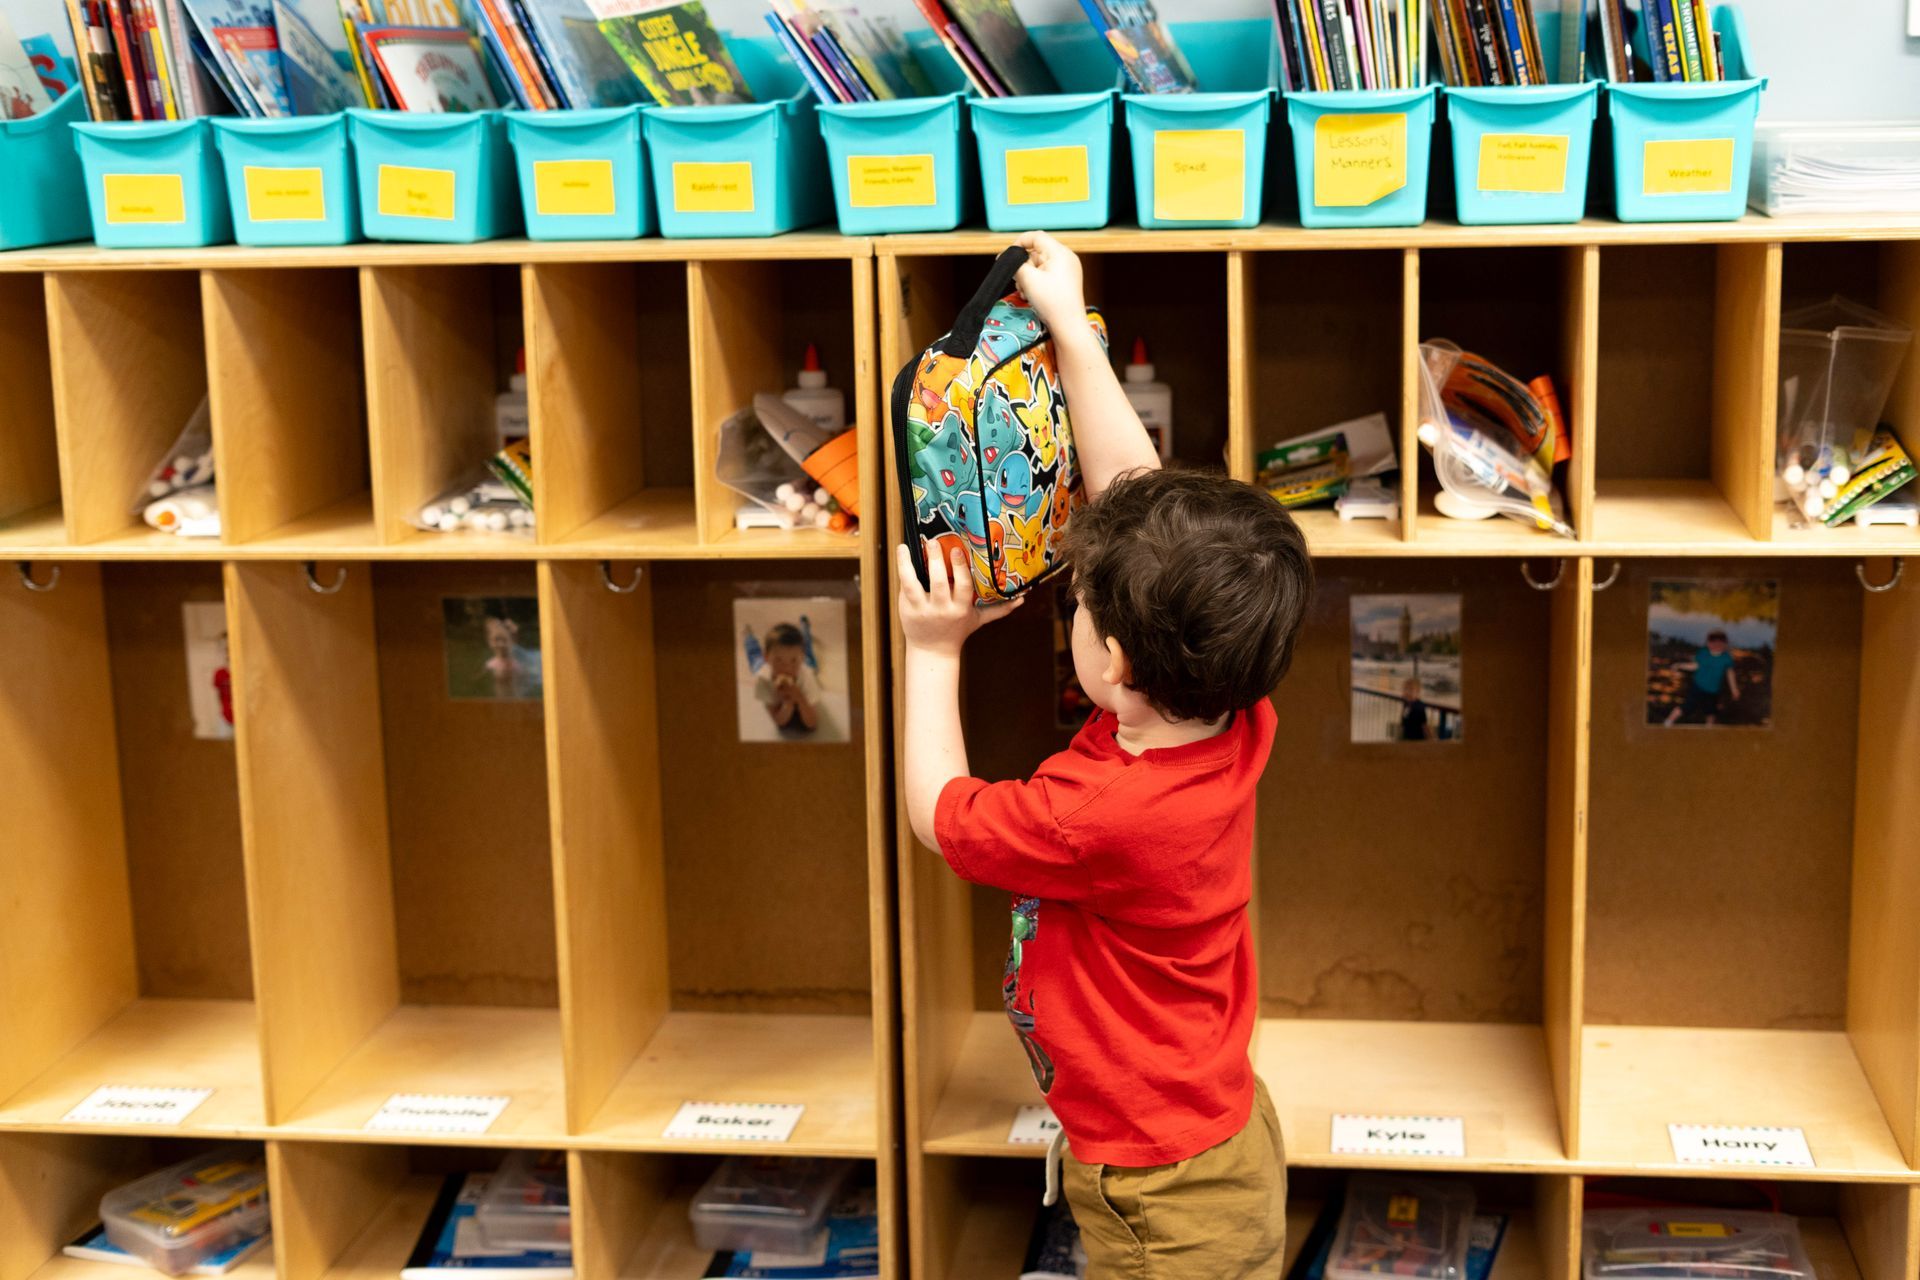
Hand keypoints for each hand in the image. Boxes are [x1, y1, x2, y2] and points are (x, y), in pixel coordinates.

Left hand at [897, 543, 1020, 656]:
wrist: (933, 650)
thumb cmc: (958, 630)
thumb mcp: (979, 619)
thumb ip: (1000, 609)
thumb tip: (1023, 599)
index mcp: (961, 608)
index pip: (963, 587)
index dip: (960, 569)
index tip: (957, 551)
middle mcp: (942, 609)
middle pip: (939, 584)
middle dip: (936, 562)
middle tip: (933, 542)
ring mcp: (923, 609)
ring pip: (916, 585)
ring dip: (912, 564)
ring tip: (909, 546)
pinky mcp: (908, 608)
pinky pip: (904, 586)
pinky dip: (902, 568)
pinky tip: (902, 551)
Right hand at [1014, 231, 1088, 337]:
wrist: (1068, 326)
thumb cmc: (1053, 304)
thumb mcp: (1028, 279)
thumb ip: (1016, 265)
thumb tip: (1009, 259)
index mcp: (1060, 253)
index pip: (1036, 237)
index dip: (1019, 243)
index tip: (1007, 257)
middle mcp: (1066, 258)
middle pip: (1037, 252)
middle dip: (1023, 265)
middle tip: (1017, 280)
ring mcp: (1068, 270)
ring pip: (1040, 264)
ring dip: (1028, 276)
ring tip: (1025, 291)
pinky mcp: (1066, 281)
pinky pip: (1046, 274)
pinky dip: (1036, 281)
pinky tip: (1031, 295)